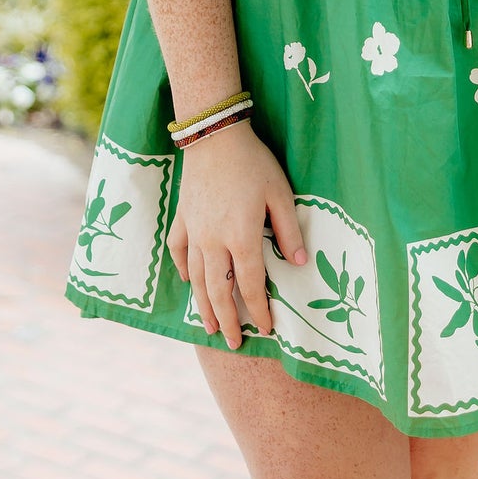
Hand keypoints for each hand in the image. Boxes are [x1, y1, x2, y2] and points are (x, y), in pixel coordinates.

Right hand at [167, 121, 306, 349]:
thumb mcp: (280, 193)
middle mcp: (214, 242)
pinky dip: (182, 269)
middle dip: (228, 320)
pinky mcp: (182, 218)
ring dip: (203, 305)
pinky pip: (178, 250)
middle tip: (233, 343)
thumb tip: (300, 263)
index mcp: (241, 238)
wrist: (213, 135)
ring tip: (208, 326)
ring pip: (195, 279)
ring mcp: (194, 231)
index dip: (260, 311)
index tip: (267, 329)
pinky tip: (187, 280)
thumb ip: (289, 230)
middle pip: (220, 291)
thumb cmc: (252, 162)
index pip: (251, 285)